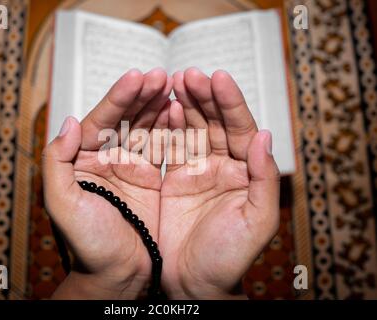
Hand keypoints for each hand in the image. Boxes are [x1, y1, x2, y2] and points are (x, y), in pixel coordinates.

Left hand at [42, 68, 171, 298]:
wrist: (118, 273)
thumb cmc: (88, 244)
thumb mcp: (62, 204)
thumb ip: (57, 162)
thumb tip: (70, 122)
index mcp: (82, 161)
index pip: (101, 121)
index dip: (119, 98)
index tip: (137, 77)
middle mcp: (105, 159)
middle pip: (124, 119)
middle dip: (141, 95)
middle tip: (160, 75)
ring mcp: (129, 167)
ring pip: (144, 128)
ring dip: (157, 106)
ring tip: (172, 85)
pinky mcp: (150, 178)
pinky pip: (160, 147)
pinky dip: (169, 128)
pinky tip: (177, 110)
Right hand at [159, 68, 279, 298]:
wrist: (194, 282)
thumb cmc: (229, 258)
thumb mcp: (257, 221)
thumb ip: (263, 178)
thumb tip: (265, 135)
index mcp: (246, 173)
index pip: (241, 129)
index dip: (230, 102)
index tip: (217, 77)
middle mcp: (223, 167)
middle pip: (215, 123)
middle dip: (205, 96)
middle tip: (190, 74)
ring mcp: (197, 171)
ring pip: (193, 130)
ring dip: (186, 104)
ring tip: (175, 81)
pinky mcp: (174, 179)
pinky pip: (171, 147)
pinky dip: (169, 127)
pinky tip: (167, 108)